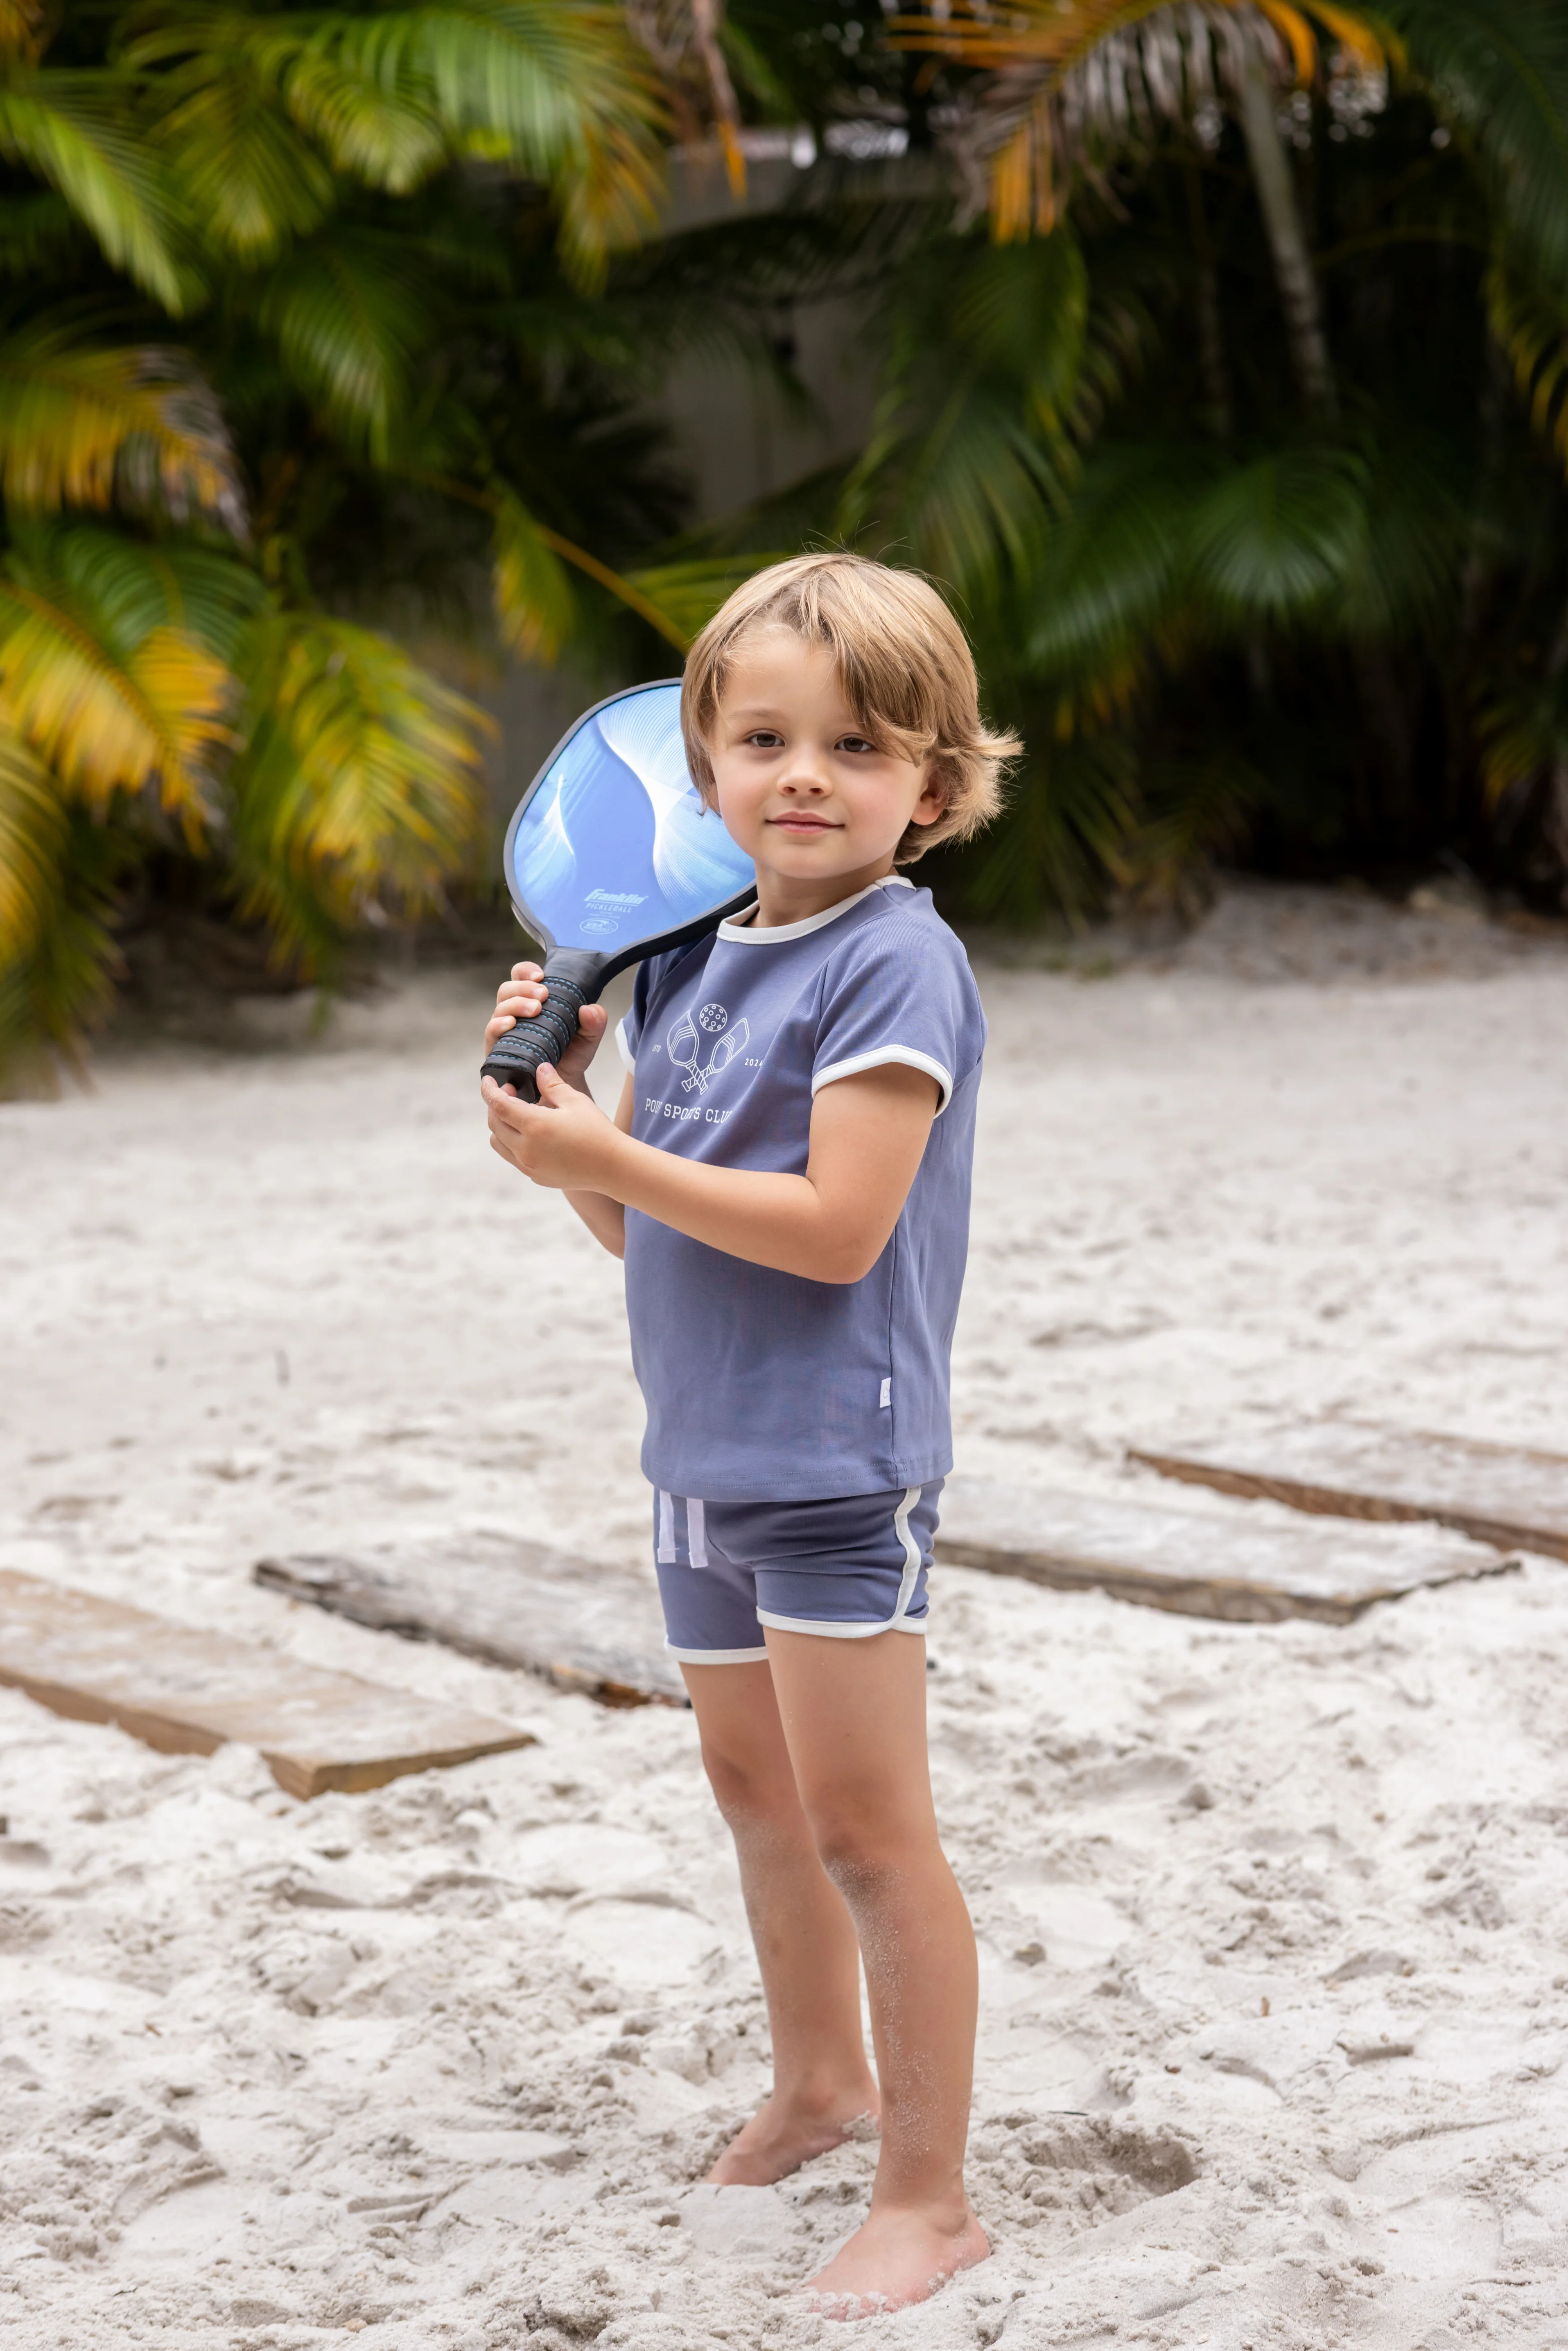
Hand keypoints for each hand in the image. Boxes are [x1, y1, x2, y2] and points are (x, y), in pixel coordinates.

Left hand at [482, 1062, 624, 1192]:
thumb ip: (552, 1084)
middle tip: (511, 1092)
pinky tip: (531, 1133)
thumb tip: (539, 1068)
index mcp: (535, 1126)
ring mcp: (529, 1166)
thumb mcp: (575, 1101)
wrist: (613, 1167)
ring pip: (498, 1143)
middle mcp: (526, 1149)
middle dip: (495, 1106)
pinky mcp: (535, 1177)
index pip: (498, 1105)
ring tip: (519, 1114)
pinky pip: (512, 1157)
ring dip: (501, 1126)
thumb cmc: (597, 1131)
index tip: (488, 1080)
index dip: (489, 1090)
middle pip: (494, 1124)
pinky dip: (513, 1142)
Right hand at [483, 961, 608, 1091]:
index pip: (521, 976)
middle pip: (508, 988)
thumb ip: (595, 1022)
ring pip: (500, 1007)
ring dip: (515, 1004)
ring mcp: (505, 1029)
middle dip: (524, 987)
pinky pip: (491, 1032)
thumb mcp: (589, 1037)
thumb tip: (589, 1009)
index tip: (541, 975)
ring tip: (534, 1009)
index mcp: (533, 1000)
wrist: (562, 1084)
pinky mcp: (498, 1048)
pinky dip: (498, 1024)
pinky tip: (511, 1023)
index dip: (526, 970)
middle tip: (543, 995)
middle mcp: (515, 1011)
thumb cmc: (571, 1055)